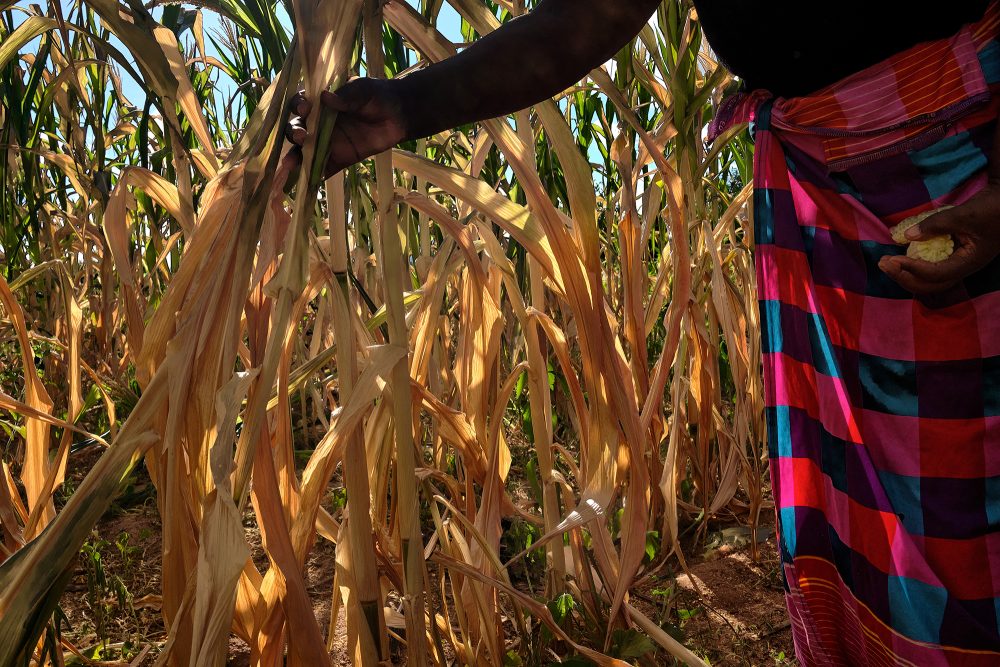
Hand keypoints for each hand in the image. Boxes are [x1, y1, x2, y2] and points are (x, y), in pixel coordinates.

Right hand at [284, 77, 408, 177]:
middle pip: (298, 128)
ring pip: (306, 150)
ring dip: (297, 157)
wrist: (399, 116)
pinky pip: (325, 168)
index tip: (305, 109)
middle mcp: (319, 123)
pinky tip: (309, 180)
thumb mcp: (363, 90)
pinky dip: (316, 175)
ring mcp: (328, 142)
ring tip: (290, 164)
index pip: (301, 104)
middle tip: (301, 136)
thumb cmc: (378, 96)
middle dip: (295, 132)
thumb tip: (325, 97)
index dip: (298, 106)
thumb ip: (346, 95)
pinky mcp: (340, 158)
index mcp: (321, 102)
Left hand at [878, 185, 999, 294]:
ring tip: (885, 263)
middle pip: (930, 284)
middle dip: (904, 277)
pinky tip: (899, 258)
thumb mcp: (964, 215)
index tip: (892, 260)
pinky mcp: (953, 255)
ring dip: (905, 274)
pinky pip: (930, 268)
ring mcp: (958, 263)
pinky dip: (912, 266)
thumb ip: (936, 225)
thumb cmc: (992, 208)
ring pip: (928, 279)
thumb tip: (907, 236)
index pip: (936, 274)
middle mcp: (963, 267)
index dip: (913, 269)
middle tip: (883, 264)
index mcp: (969, 262)